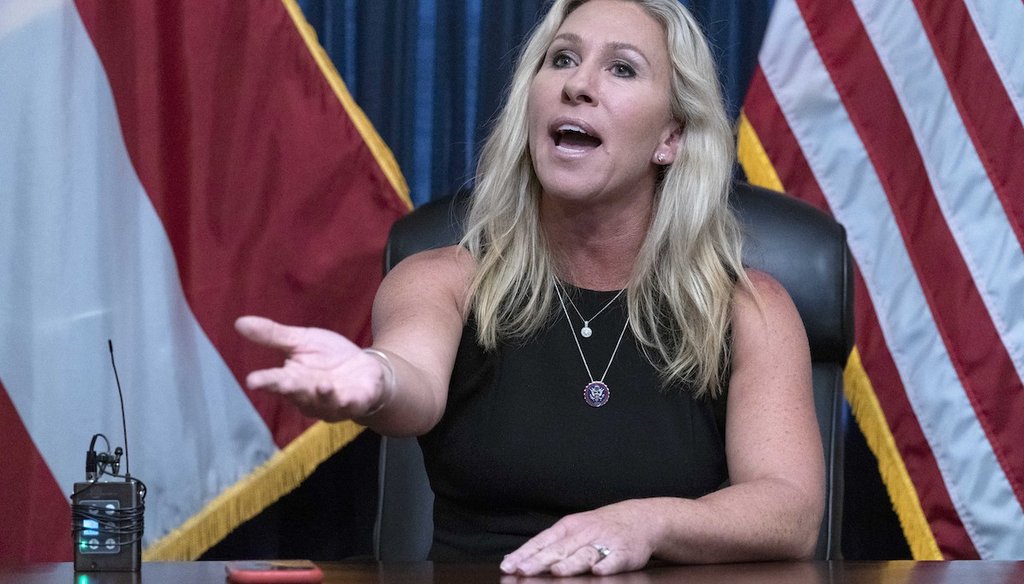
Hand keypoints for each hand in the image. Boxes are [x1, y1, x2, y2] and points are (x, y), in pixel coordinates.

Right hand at [234, 316, 388, 420]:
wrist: (364, 369)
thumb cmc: (328, 357)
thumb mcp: (301, 341)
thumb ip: (273, 336)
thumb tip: (239, 322)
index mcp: (292, 379)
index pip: (275, 381)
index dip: (264, 381)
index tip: (252, 381)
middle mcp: (309, 396)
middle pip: (297, 393)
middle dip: (290, 389)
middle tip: (281, 383)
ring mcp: (332, 402)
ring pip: (324, 402)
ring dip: (323, 396)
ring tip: (322, 386)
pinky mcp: (356, 402)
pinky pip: (351, 405)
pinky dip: (348, 402)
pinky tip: (347, 398)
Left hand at [499, 500, 658, 576]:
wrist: (639, 519)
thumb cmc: (599, 527)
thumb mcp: (572, 530)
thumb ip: (547, 546)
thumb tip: (515, 559)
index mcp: (568, 528)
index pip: (542, 542)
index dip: (525, 554)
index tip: (509, 566)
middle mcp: (584, 534)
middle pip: (560, 549)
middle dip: (540, 560)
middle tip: (524, 571)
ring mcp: (605, 542)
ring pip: (585, 554)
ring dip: (570, 563)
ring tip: (556, 571)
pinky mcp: (625, 553)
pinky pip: (615, 560)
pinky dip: (606, 565)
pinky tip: (598, 571)